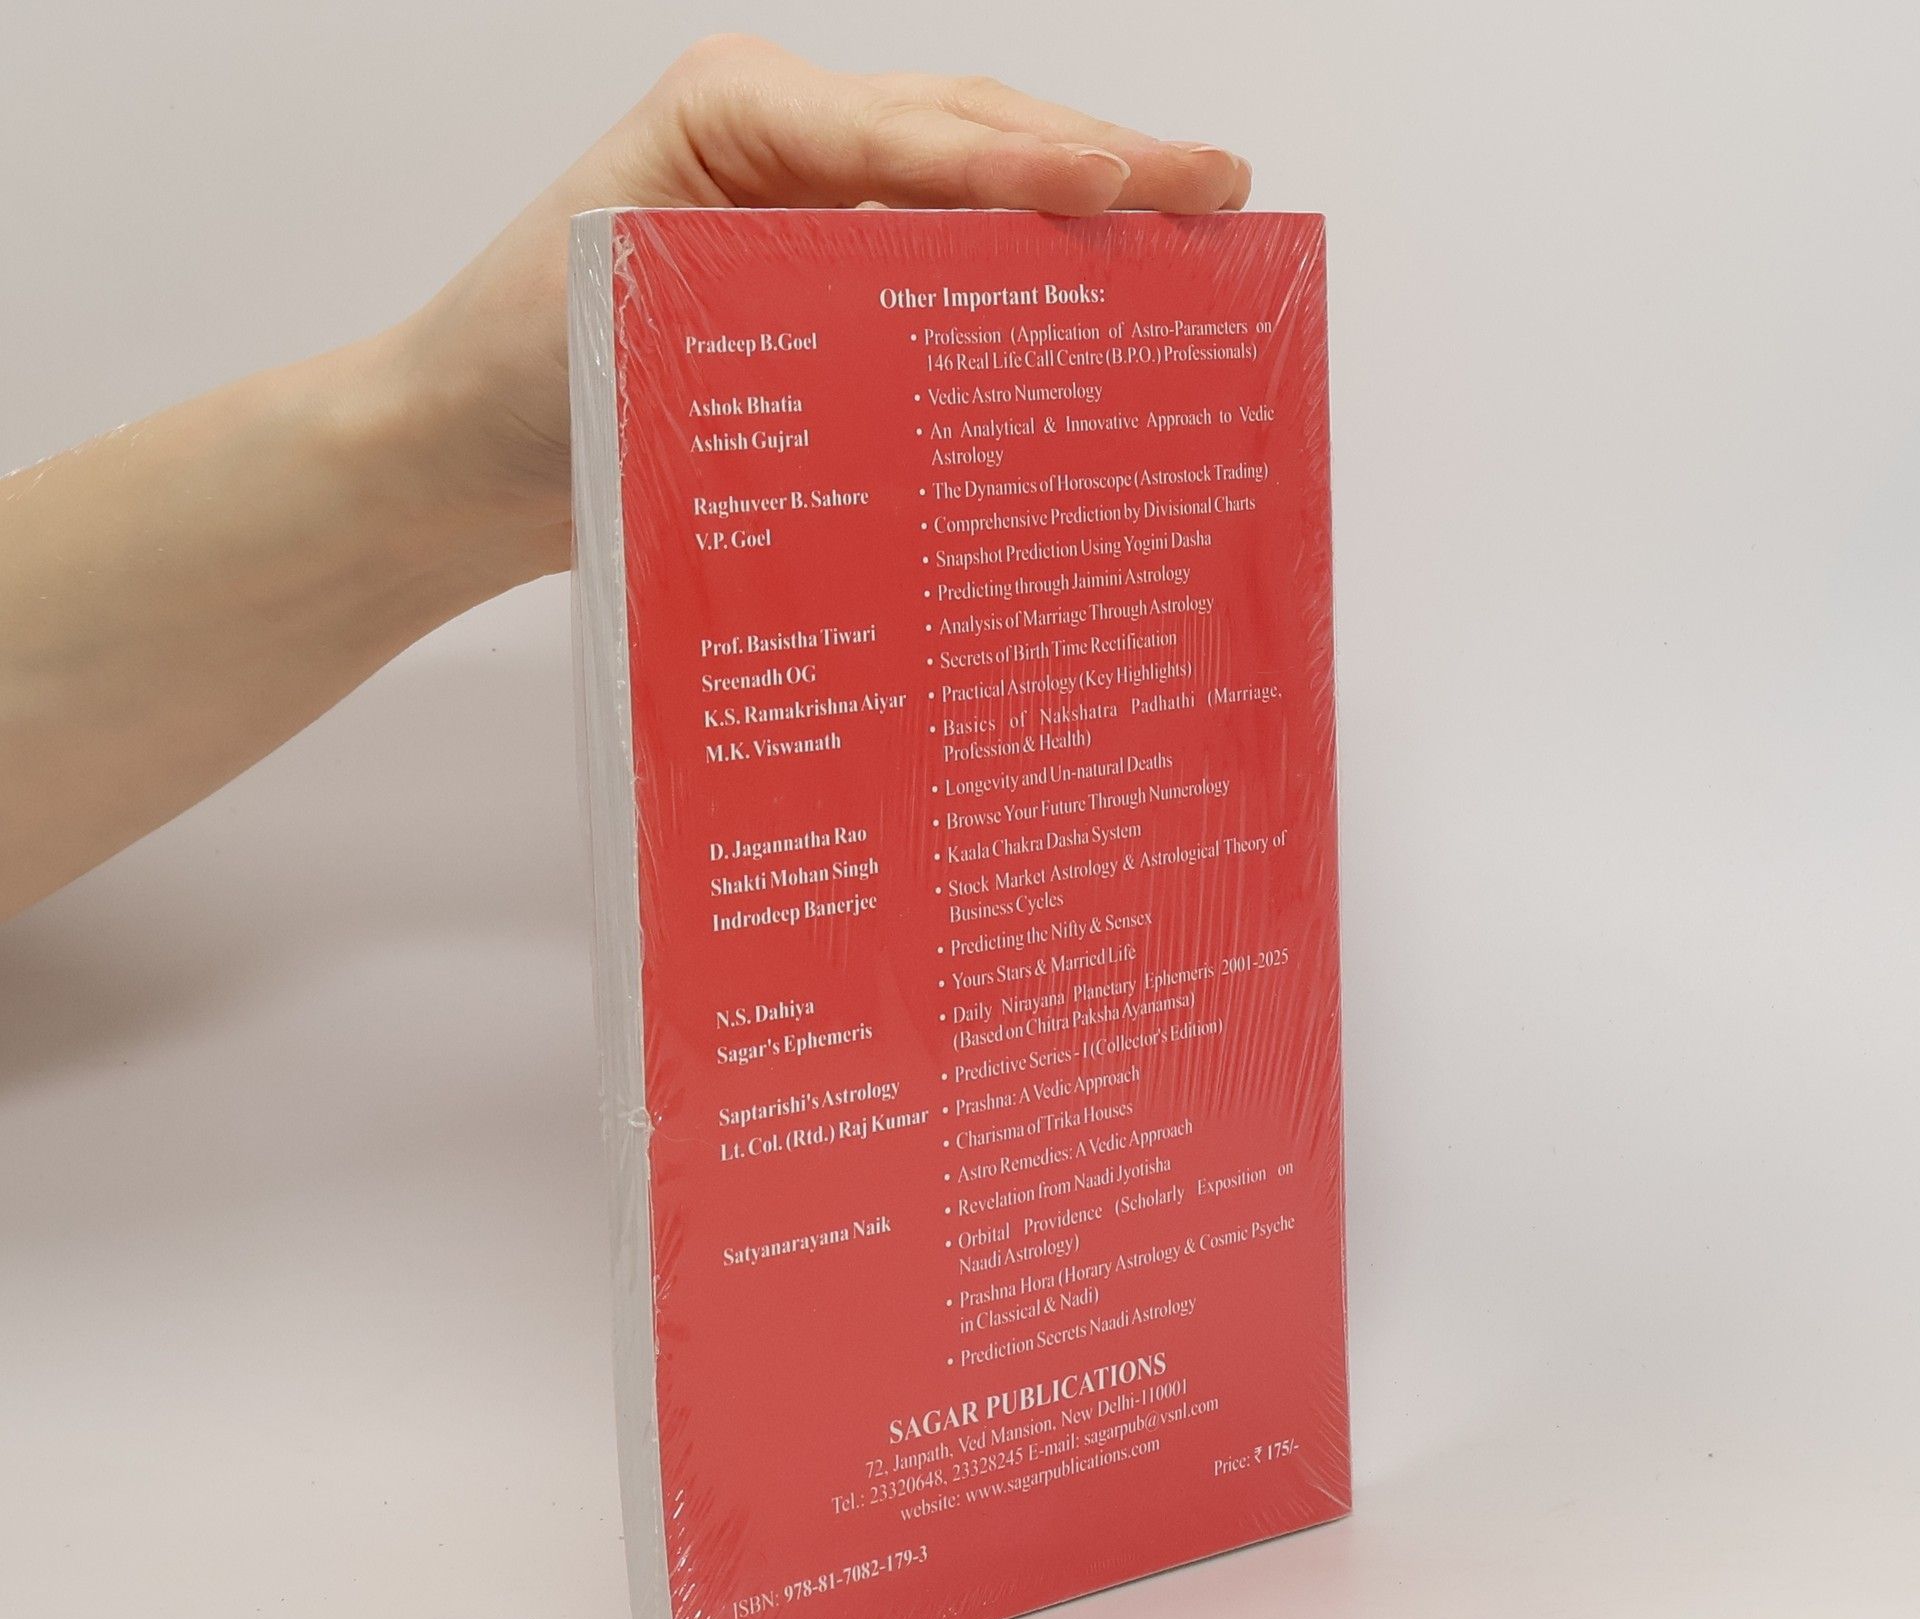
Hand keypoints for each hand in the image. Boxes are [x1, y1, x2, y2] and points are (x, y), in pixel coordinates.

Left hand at [389, 34, 1252, 582]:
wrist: (454, 459)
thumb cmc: (511, 377)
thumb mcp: (632, 317)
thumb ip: (780, 304)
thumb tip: (936, 353)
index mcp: (739, 121)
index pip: (909, 133)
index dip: (1016, 166)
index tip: (1114, 190)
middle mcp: (788, 148)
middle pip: (971, 133)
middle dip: (1098, 161)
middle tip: (1218, 188)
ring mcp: (810, 213)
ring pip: (973, 191)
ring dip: (1082, 212)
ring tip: (1196, 228)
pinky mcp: (821, 294)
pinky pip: (940, 274)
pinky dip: (1019, 289)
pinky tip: (1092, 318)